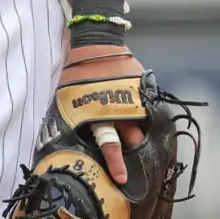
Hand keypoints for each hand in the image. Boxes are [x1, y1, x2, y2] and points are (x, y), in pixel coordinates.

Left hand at [60, 44, 144, 183]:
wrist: (94, 39)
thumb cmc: (77, 69)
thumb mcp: (71, 94)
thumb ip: (78, 115)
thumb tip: (72, 138)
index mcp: (95, 109)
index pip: (107, 141)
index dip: (115, 161)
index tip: (122, 179)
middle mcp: (117, 105)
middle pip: (132, 138)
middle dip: (135, 154)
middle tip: (137, 168)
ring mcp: (132, 96)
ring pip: (143, 125)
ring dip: (141, 135)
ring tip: (139, 140)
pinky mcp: (142, 87)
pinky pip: (148, 108)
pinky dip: (145, 116)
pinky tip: (142, 118)